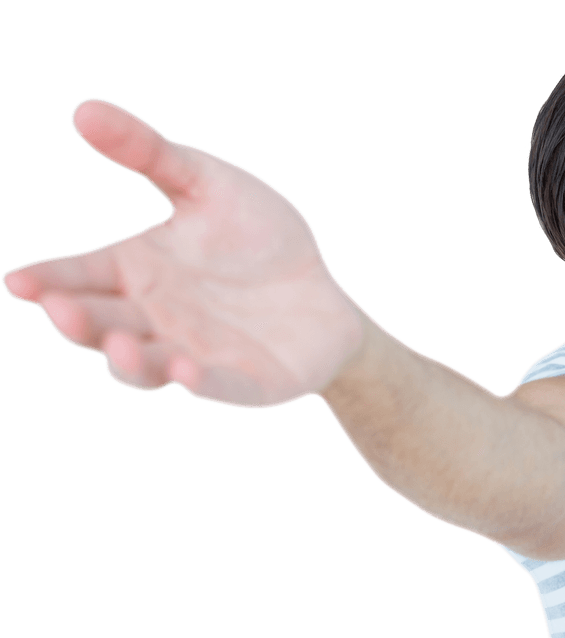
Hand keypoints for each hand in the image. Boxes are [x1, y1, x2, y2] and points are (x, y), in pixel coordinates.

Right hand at [2, 99, 365, 408]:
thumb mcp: (207, 184)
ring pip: (148, 368)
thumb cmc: (257, 238)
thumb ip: (150, 153)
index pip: (80, 276)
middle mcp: (155, 320)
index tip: (19, 280)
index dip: (49, 280)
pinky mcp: (246, 383)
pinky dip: (201, 384)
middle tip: (62, 308)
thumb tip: (83, 109)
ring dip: (130, 362)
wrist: (322, 291)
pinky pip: (219, 389)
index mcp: (136, 271)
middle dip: (80, 321)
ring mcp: (197, 356)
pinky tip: (188, 373)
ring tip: (121, 346)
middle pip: (104, 325)